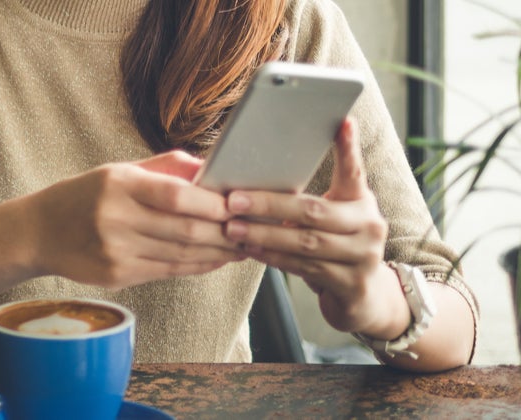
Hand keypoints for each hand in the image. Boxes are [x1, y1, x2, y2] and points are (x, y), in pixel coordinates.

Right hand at [29, 151, 242, 289]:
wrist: (38, 232)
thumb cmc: (84, 196)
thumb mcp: (117, 171)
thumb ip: (163, 168)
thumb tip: (209, 168)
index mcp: (118, 184)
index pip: (176, 195)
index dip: (212, 204)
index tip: (238, 204)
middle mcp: (116, 218)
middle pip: (184, 229)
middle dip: (224, 232)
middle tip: (249, 229)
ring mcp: (115, 250)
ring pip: (181, 254)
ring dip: (217, 252)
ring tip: (241, 246)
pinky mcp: (116, 275)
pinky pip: (168, 271)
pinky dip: (196, 266)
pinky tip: (214, 260)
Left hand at [223, 119, 404, 334]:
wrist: (363, 296)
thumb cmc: (335, 246)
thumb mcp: (330, 218)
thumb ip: (307, 201)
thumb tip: (255, 179)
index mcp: (361, 201)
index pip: (354, 171)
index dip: (348, 147)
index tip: (341, 121)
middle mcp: (369, 224)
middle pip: (314, 211)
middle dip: (269, 205)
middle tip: (233, 200)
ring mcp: (364, 255)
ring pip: (305, 242)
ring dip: (264, 234)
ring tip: (232, 228)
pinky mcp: (352, 283)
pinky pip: (304, 268)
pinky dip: (273, 257)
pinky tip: (250, 250)